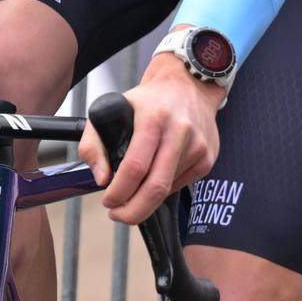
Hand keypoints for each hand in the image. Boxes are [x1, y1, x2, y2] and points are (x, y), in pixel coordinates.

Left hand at [77, 47, 223, 224]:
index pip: (135, 166)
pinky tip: (155, 175)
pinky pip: (180, 185)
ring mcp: (197, 147)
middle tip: (118, 214)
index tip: (108, 201)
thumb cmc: (147, 101)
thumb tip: (101, 179)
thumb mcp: (110, 109)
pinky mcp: (207, 158)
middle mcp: (179, 132)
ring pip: (167, 190)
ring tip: (131, 192)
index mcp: (153, 119)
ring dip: (146, 199)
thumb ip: (94, 143)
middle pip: (155, 188)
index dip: (119, 192)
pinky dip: (163, 188)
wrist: (188, 86)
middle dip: (133, 211)